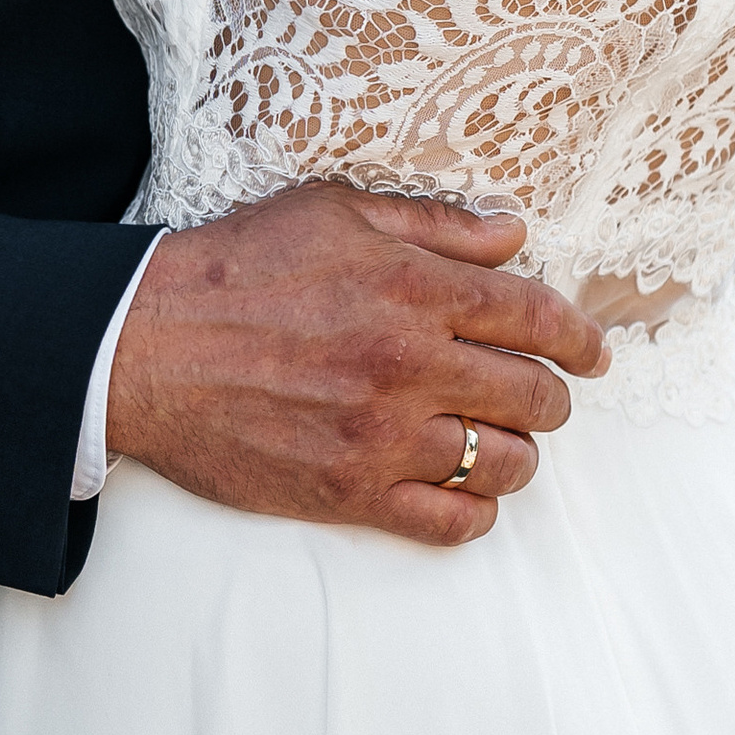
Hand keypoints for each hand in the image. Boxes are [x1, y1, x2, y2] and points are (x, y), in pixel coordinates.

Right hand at [105, 185, 610, 548]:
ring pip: (504, 463)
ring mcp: (381, 435)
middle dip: (551, 396)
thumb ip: (433, 226)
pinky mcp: (349, 492)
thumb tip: (513, 235)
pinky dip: (474, 510)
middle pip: (534, 396)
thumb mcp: (333, 213)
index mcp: (411, 289)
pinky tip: (463, 490)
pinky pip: (451, 521)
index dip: (579, 338)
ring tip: (495, 439)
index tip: (591, 352)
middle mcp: (408, 364)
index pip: (536, 318)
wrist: (142, 347)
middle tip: (541, 395)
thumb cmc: (233, 270)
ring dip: (514, 452)